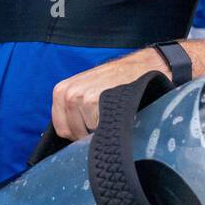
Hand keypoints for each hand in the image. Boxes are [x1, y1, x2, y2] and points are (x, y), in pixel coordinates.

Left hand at [49, 48, 169, 141]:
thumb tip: (70, 137)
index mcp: (61, 91)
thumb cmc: (115, 81)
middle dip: (88, 133)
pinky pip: (98, 129)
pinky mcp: (94, 102)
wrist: (142, 67)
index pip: (62, 129)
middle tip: (105, 118)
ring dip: (100, 129)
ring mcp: (80, 98)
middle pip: (73, 133)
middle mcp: (68, 94)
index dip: (78, 133)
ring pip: (86, 133)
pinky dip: (109, 126)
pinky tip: (118, 113)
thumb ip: (73, 109)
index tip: (92, 126)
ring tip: (112, 113)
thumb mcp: (86, 88)